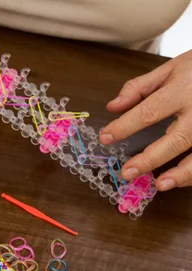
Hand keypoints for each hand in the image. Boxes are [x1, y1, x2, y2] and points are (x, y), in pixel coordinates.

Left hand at [101, 50, 191, 190]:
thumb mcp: (171, 68)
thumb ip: (139, 88)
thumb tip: (112, 106)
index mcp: (182, 90)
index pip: (149, 111)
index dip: (125, 126)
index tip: (105, 137)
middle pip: (177, 139)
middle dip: (151, 158)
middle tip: (127, 172)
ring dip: (182, 173)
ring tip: (160, 185)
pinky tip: (180, 181)